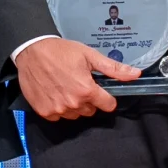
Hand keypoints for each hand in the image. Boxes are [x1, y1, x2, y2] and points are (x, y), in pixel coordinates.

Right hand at [12, 37, 137, 119]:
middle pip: (91, 110)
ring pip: (75, 115)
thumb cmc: (61, 51)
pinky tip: (54, 93)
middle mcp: (73, 103)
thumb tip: (136, 74)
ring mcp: (58, 109)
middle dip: (88, 100)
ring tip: (65, 87)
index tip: (100, 89)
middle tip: (79, 83)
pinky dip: (58, 108)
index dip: (106, 97)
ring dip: (74, 105)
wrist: (32, 50)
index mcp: (87, 90)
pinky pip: (59, 116)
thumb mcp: (89, 55)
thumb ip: (113, 68)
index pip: (108, 105)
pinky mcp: (45, 112)